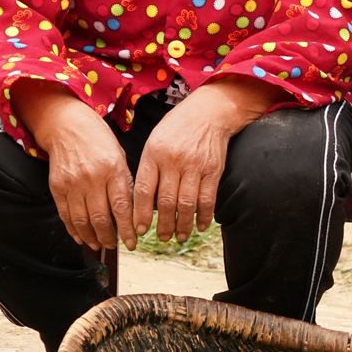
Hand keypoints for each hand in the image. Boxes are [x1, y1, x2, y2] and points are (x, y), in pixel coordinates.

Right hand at [12, 81, 135, 250]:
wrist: (67, 126)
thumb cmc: (99, 141)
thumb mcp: (120, 157)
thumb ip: (124, 183)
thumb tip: (131, 213)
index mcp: (113, 170)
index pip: (122, 207)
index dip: (127, 229)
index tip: (132, 242)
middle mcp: (92, 178)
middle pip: (101, 218)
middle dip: (110, 237)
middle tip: (115, 246)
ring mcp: (72, 184)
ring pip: (82, 220)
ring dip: (91, 237)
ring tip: (99, 245)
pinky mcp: (57, 187)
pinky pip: (66, 215)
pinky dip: (73, 230)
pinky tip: (81, 237)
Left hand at [133, 75, 276, 242]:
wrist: (209, 112)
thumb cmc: (177, 128)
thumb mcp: (155, 142)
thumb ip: (150, 169)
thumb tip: (146, 203)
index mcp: (154, 154)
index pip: (144, 191)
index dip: (140, 214)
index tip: (138, 230)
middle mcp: (174, 161)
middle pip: (166, 202)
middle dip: (163, 225)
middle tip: (161, 238)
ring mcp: (195, 166)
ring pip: (187, 205)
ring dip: (183, 226)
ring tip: (179, 237)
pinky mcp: (213, 170)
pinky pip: (208, 199)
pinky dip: (204, 216)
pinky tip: (201, 227)